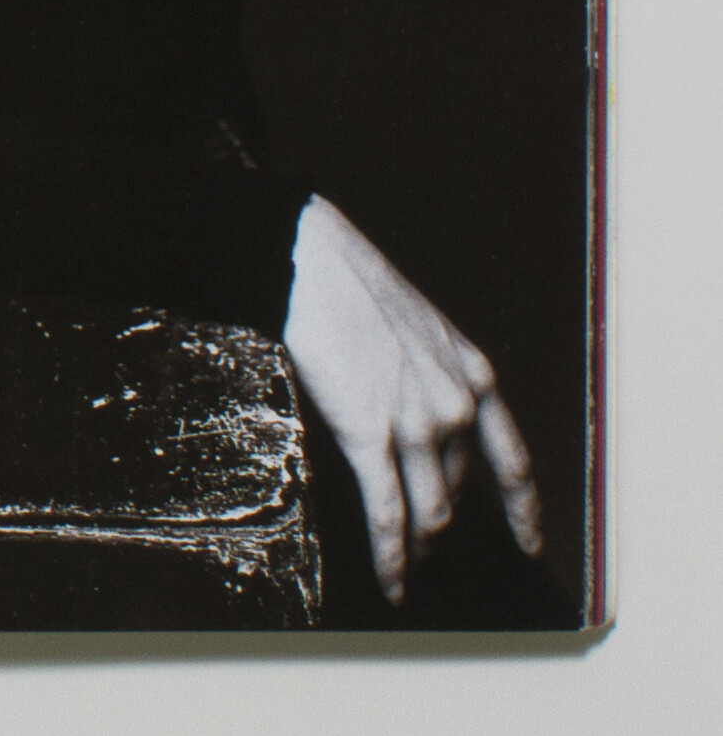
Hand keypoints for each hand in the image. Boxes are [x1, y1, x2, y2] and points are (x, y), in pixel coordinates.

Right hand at [281, 194, 541, 602]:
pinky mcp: (372, 435)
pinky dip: (394, 557)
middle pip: (460, 490)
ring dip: (421, 549)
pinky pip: (391, 513)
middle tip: (426, 550)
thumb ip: (434, 377)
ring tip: (409, 570)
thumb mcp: (421, 328)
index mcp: (475, 376)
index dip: (523, 510)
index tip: (529, 542)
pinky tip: (394, 581)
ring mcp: (418, 423)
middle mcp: (458, 406)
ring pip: (431, 511)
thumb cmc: (355, 286)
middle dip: (445, 525)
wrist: (315, 264)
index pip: (513, 462)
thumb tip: (420, 416)